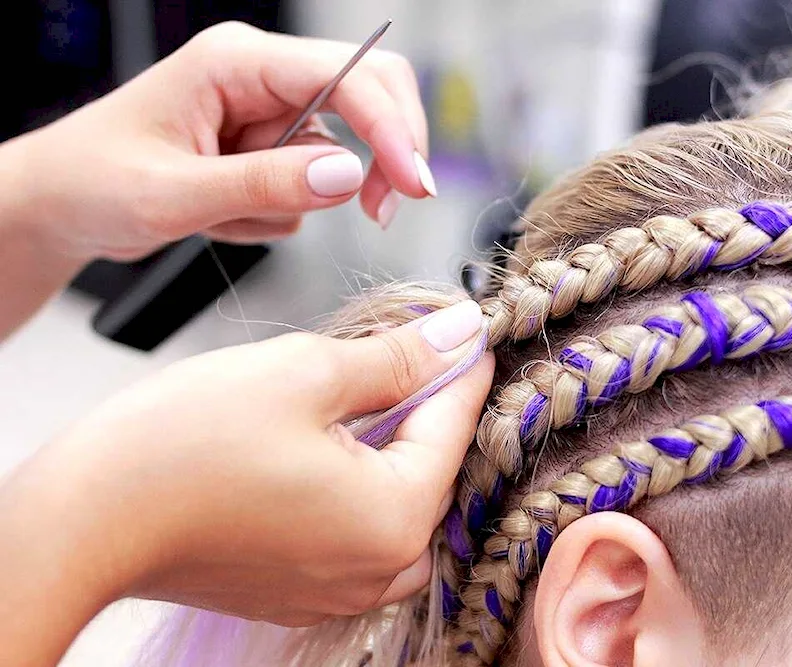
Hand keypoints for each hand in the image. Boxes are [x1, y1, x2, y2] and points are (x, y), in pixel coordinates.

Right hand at [0, 301, 491, 663]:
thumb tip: (458, 335)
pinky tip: (332, 443)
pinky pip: (358, 530)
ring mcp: (338, 589)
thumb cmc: (182, 447)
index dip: (462, 363)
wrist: (85, 519)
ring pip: (398, 499)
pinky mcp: (300, 590)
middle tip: (415, 346)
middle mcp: (378, 568)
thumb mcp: (307, 373)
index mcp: (394, 517)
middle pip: (432, 464)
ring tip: (369, 391)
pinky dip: (358, 482)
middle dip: (426, 402)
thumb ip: (398, 358)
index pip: (456, 421)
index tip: (467, 328)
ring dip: (392, 443)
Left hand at [2, 21, 432, 261]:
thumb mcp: (173, 194)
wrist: (58, 207)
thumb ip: (264, 184)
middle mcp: (259, 78)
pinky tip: (222, 217)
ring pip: (337, 158)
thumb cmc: (91, 182)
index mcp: (235, 61)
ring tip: (223, 215)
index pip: (346, 78)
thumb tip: (347, 176)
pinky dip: (275, 217)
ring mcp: (265, 116)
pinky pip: (310, 189)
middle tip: (379, 214)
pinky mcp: (266, 151)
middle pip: (367, 99)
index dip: (392, 129)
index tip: (414, 185)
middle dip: (382, 157)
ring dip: (295, 203)